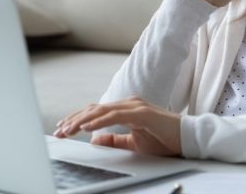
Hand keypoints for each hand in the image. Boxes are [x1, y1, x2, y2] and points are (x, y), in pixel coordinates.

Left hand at [53, 97, 181, 156]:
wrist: (187, 138)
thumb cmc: (164, 139)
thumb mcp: (134, 142)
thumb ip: (115, 139)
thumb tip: (95, 139)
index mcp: (127, 108)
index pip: (97, 111)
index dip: (78, 119)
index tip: (63, 128)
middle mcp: (129, 103)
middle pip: (95, 108)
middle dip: (74, 119)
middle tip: (58, 130)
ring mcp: (135, 106)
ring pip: (101, 110)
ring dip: (82, 121)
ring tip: (67, 130)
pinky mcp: (141, 112)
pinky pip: (114, 116)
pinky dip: (98, 121)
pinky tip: (86, 128)